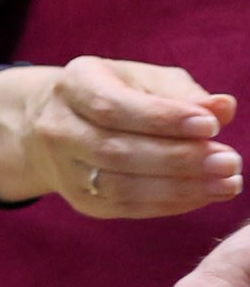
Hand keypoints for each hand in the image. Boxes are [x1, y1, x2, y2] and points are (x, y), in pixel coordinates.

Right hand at [0, 59, 240, 216]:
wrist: (58, 123)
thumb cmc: (116, 93)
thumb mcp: (144, 79)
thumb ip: (182, 93)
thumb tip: (223, 108)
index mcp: (73, 85)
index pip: (113, 107)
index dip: (163, 119)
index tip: (212, 126)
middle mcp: (58, 128)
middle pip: (115, 151)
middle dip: (178, 159)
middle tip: (229, 162)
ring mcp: (64, 169)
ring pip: (120, 186)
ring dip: (179, 188)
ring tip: (226, 183)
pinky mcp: (80, 200)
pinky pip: (126, 207)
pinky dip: (170, 203)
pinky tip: (203, 195)